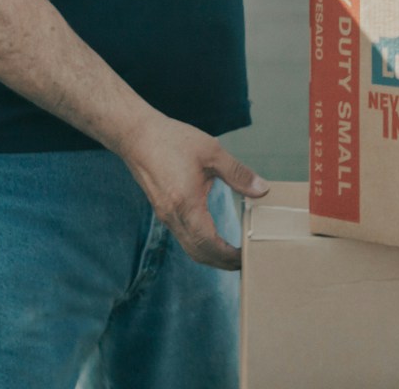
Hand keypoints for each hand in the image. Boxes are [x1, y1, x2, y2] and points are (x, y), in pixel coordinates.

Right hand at [119, 113, 267, 270]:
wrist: (136, 135)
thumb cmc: (172, 140)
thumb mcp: (211, 152)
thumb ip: (237, 174)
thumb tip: (262, 190)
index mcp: (186, 205)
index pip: (210, 245)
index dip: (230, 256)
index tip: (247, 256)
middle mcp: (173, 216)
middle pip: (199, 253)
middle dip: (222, 262)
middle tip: (245, 261)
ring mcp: (165, 215)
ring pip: (190, 247)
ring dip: (211, 254)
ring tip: (232, 252)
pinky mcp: (162, 209)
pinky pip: (183, 236)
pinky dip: (201, 243)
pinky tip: (213, 234)